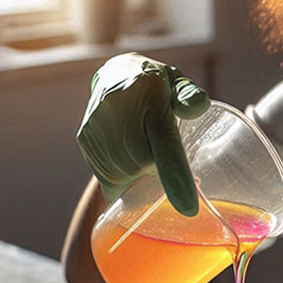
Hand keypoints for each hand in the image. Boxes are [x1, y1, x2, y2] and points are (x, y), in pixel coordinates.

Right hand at [76, 53, 209, 216]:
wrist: (116, 73)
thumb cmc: (159, 87)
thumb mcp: (181, 85)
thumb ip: (192, 98)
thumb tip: (197, 107)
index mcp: (152, 100)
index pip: (165, 144)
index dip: (176, 178)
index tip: (188, 209)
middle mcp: (120, 113)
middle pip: (145, 168)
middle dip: (157, 165)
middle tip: (158, 145)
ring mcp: (98, 127)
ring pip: (124, 175)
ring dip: (138, 171)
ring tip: (141, 145)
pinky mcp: (85, 139)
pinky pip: (107, 176)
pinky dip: (121, 174)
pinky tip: (126, 154)